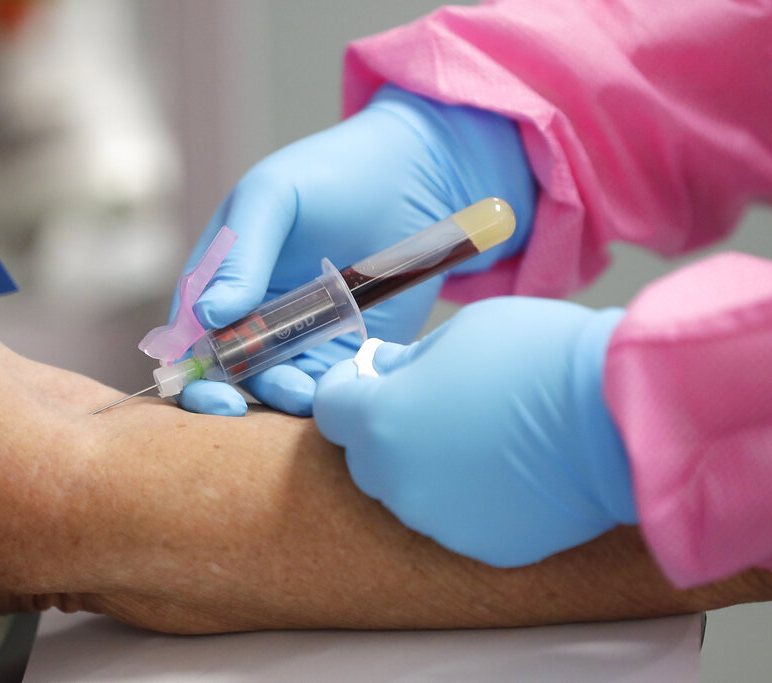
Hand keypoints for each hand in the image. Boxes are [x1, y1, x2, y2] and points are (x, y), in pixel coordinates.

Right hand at [176, 84, 535, 416]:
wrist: (413, 175)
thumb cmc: (332, 174)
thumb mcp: (273, 197)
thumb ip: (239, 254)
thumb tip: (209, 316)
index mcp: (221, 275)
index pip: (188, 329)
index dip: (187, 363)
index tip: (202, 384)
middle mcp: (252, 312)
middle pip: (222, 369)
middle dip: (221, 396)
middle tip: (234, 411)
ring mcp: (297, 335)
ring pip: (271, 385)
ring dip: (277, 397)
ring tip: (302, 392)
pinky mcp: (341, 350)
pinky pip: (321, 385)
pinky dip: (321, 398)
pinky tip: (332, 392)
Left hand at [313, 297, 637, 566]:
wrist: (620, 417)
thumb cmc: (540, 358)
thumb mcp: (461, 331)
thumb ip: (410, 361)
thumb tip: (389, 375)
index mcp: (381, 420)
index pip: (329, 408)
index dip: (346, 387)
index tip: (366, 377)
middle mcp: (397, 480)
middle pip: (366, 455)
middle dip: (385, 429)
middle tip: (432, 402)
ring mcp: (439, 520)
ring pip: (411, 490)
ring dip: (427, 466)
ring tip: (480, 437)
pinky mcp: (483, 547)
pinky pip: (458, 517)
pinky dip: (470, 496)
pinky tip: (509, 470)